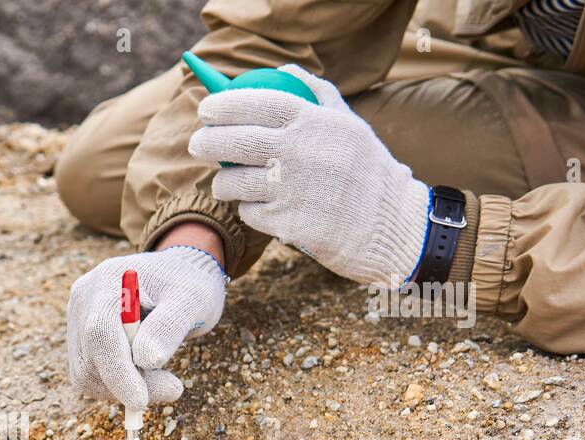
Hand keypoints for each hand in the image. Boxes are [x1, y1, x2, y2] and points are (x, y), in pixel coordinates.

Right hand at [67, 243, 226, 410]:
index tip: (140, 401)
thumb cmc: (189, 283)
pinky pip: (88, 375)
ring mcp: (77, 317)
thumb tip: (146, 360)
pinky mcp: (79, 336)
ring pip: (85, 374)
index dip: (117, 372)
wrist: (177, 276)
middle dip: (126, 385)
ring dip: (122, 388)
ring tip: (160, 374)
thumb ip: (169, 326)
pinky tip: (142, 371)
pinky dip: (116, 384)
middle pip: (89, 358)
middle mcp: (84, 298)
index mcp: (109, 280)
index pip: (99, 333)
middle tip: (172, 387)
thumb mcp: (193, 300)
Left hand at [189, 64, 428, 286]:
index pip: (258, 103)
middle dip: (207, 141)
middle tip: (197, 143)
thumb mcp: (350, 125)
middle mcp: (300, 153)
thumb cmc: (365, 170)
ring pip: (234, 182)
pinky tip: (258, 206)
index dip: (226, 104)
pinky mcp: (286, 223)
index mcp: (314, 123)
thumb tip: (283, 70)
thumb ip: (318, 94)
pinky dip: (248, 209)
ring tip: (223, 181)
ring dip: (222, 182)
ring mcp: (292, 189)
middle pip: (236, 142)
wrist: (387, 223)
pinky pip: (249, 212)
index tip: (207, 108)